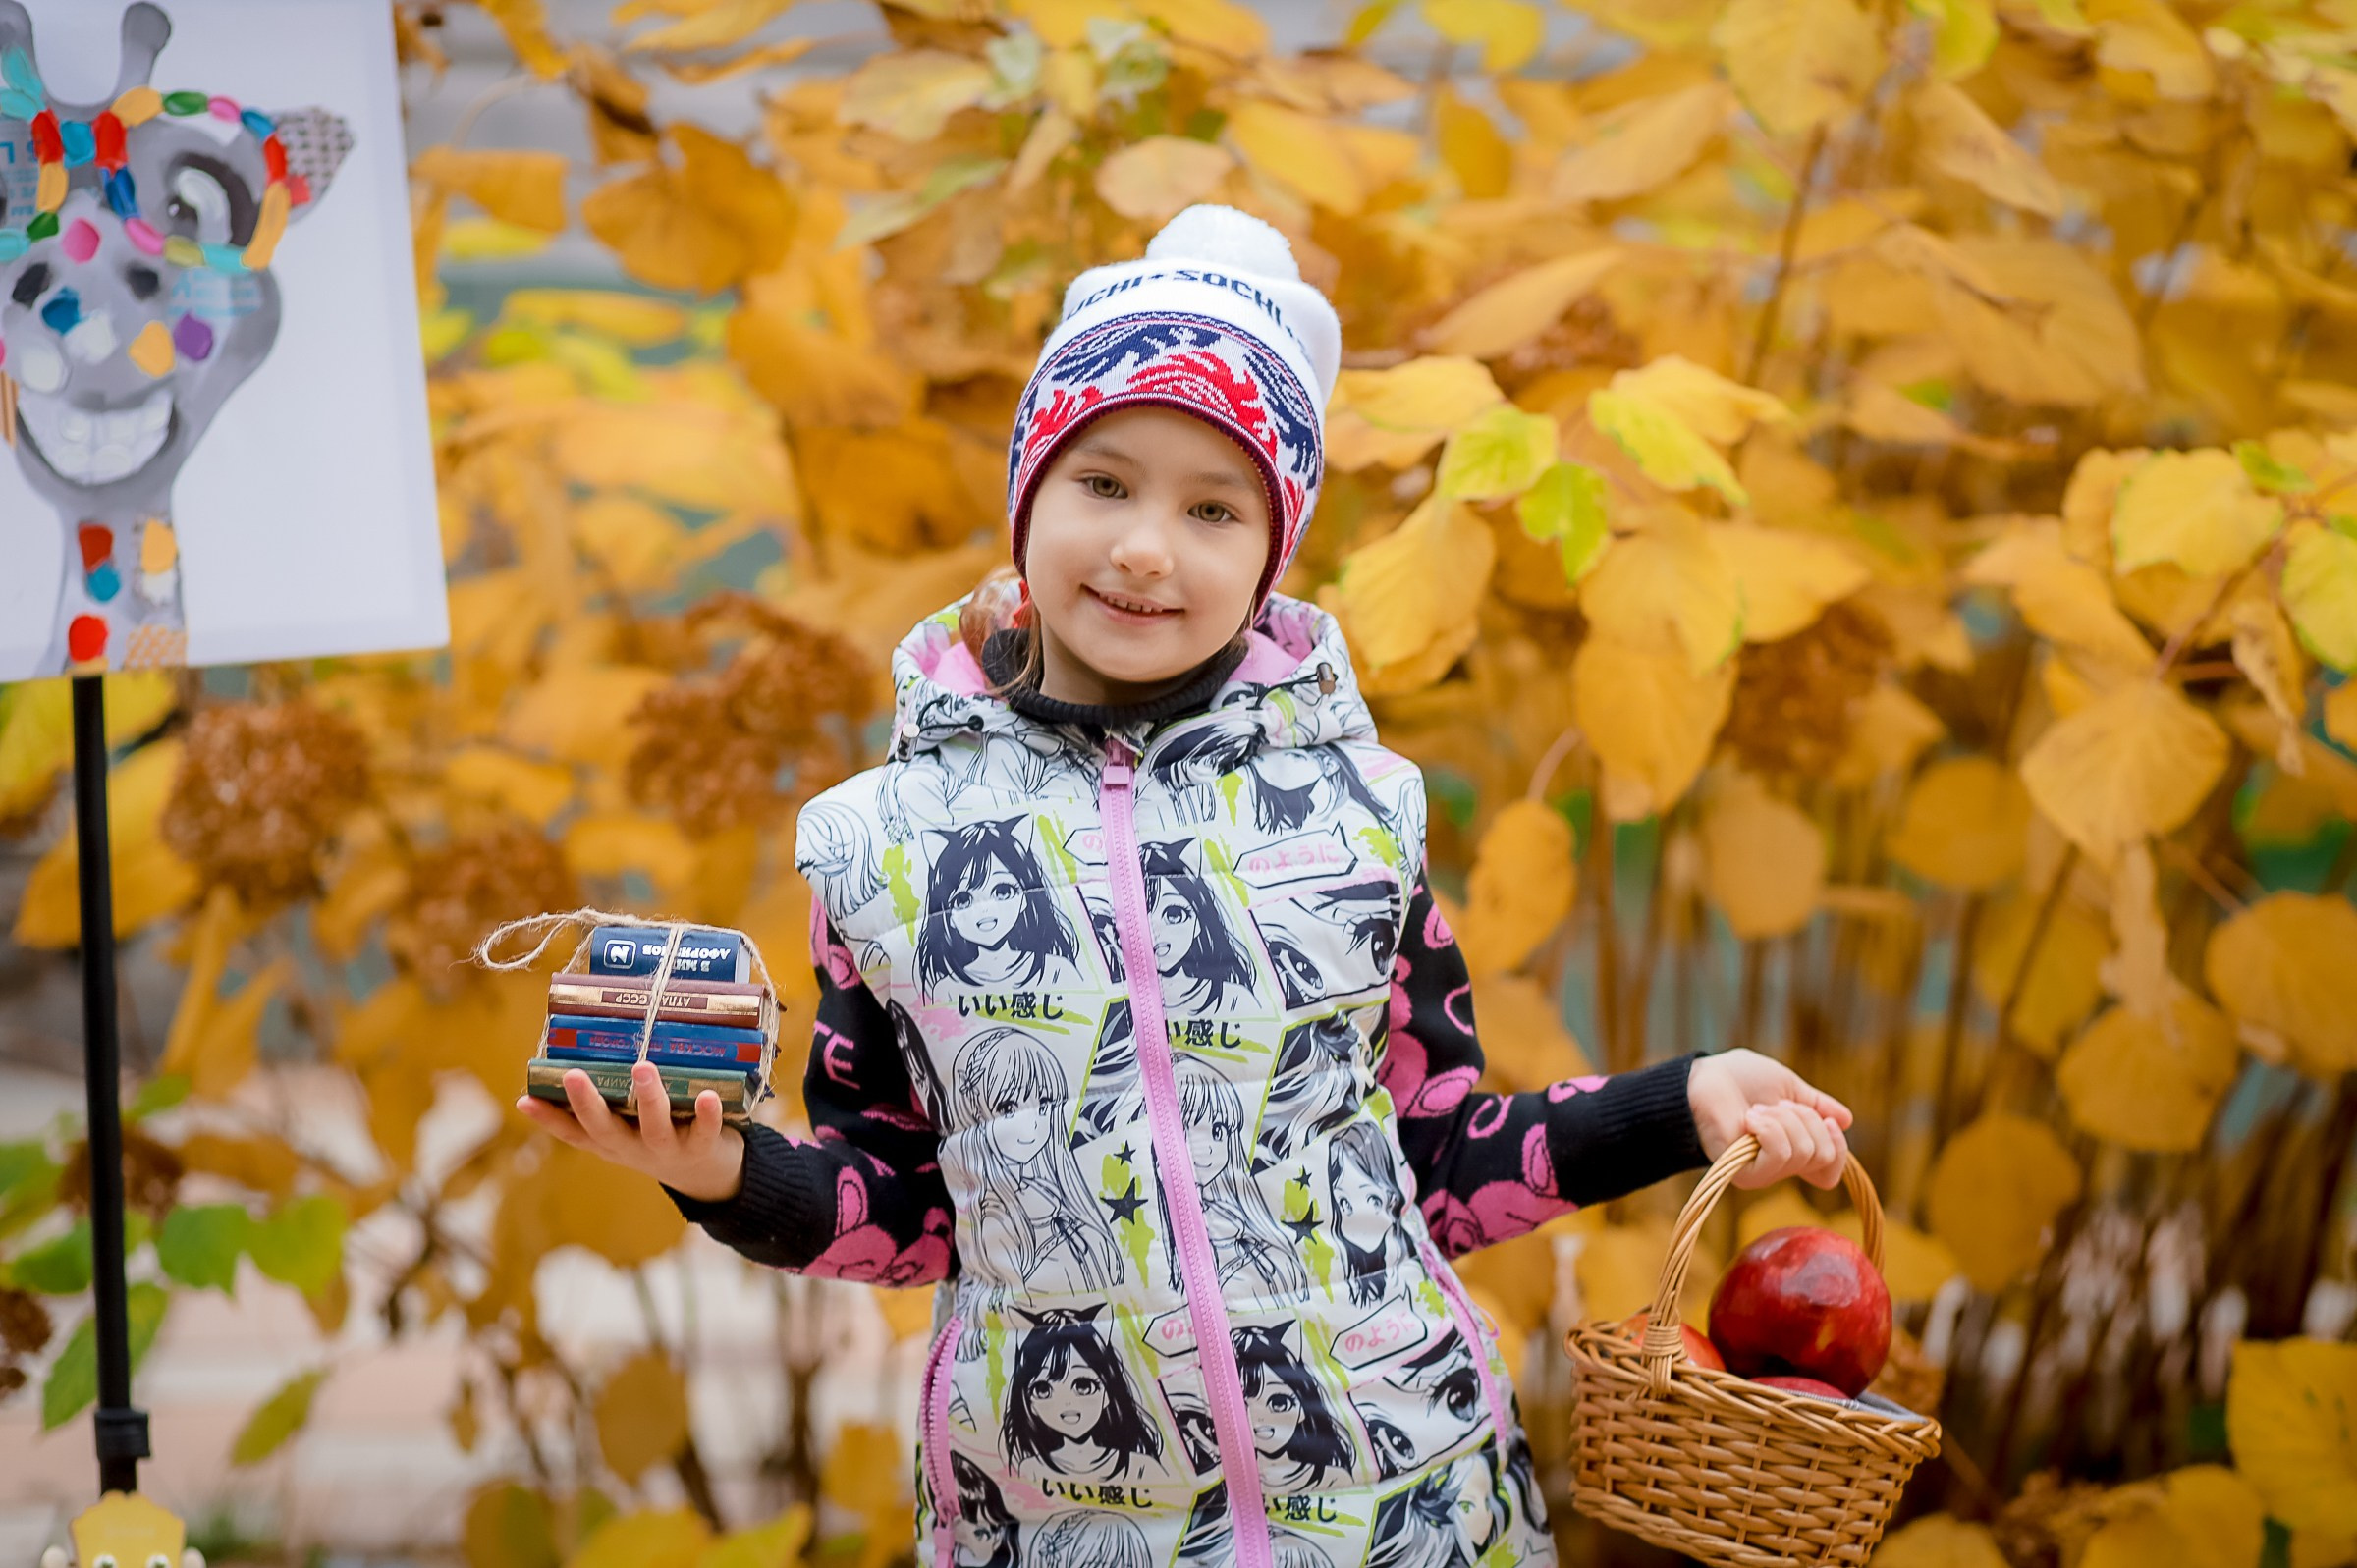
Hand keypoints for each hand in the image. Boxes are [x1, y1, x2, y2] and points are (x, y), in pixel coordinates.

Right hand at [516, 1063, 747, 1203]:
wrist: (708, 1176)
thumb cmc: (659, 1134)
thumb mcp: (628, 1125)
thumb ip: (608, 1099)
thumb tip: (576, 1054)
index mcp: (612, 1140)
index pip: (574, 1132)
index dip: (548, 1119)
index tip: (525, 1099)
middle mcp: (633, 1147)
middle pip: (605, 1129)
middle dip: (587, 1104)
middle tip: (573, 1075)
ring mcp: (667, 1150)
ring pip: (654, 1127)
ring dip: (647, 1099)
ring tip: (641, 1068)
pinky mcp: (702, 1148)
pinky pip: (705, 1132)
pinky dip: (707, 1115)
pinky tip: (706, 1095)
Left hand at [1686, 1048, 1852, 1190]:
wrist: (1702, 1080)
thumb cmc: (1739, 1079)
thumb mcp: (1789, 1086)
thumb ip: (1818, 1105)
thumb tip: (1848, 1119)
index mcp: (1795, 1147)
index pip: (1832, 1170)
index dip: (1839, 1147)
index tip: (1829, 1120)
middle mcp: (1782, 1166)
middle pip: (1825, 1157)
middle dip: (1806, 1119)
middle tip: (1776, 1105)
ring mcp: (1765, 1173)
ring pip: (1804, 1152)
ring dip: (1783, 1119)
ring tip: (1756, 1110)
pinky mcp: (1747, 1175)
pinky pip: (1780, 1154)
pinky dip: (1769, 1128)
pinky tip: (1750, 1119)